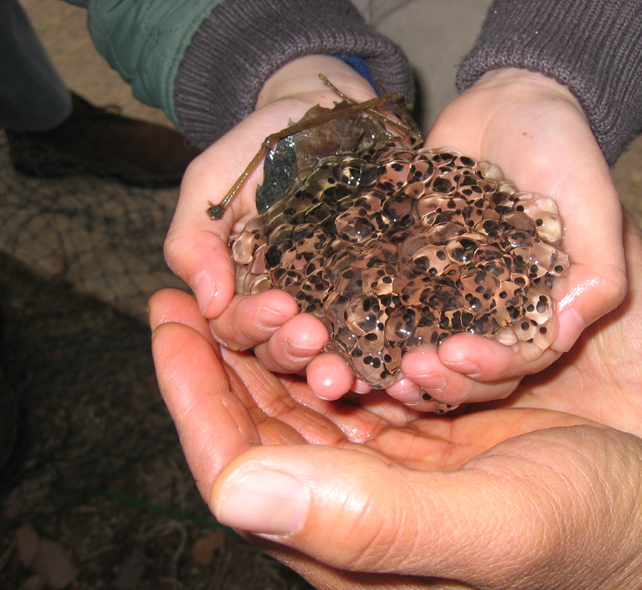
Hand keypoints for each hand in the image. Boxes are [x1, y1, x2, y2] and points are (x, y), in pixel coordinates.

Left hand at [150, 287, 641, 589]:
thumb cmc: (596, 536)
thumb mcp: (493, 526)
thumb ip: (369, 519)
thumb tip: (233, 491)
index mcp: (353, 543)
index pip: (236, 467)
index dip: (191, 395)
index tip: (164, 319)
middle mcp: (360, 509)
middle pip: (260, 427)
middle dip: (220, 357)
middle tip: (192, 288)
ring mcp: (395, 472)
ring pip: (304, 403)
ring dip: (271, 345)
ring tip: (248, 282)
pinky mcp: (431, 441)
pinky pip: (359, 387)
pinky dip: (332, 342)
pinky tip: (325, 301)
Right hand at [163, 55, 383, 395]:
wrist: (329, 113)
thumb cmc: (263, 148)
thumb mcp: (213, 183)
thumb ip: (194, 238)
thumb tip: (207, 303)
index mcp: (243, 289)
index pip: (238, 326)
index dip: (252, 323)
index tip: (277, 306)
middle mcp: (290, 305)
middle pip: (284, 349)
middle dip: (294, 349)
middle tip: (314, 338)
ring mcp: (337, 302)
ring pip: (330, 350)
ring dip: (335, 364)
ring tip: (349, 372)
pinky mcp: (380, 290)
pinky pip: (382, 327)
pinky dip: (384, 349)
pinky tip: (395, 358)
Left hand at [386, 68, 627, 405]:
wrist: (511, 99)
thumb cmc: (564, 150)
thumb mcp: (595, 207)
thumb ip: (599, 273)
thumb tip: (564, 333)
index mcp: (536, 305)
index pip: (515, 358)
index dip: (488, 367)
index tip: (457, 355)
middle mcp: (490, 305)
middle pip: (464, 364)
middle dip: (438, 377)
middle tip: (408, 371)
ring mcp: (446, 283)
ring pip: (421, 340)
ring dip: (398, 359)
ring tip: (372, 366)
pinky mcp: (410, 256)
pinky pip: (386, 292)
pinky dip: (367, 311)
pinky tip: (341, 321)